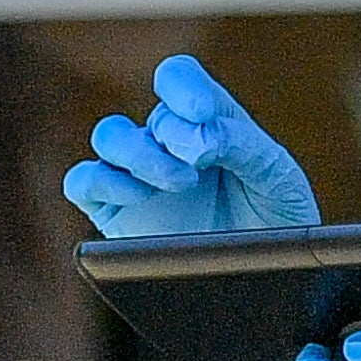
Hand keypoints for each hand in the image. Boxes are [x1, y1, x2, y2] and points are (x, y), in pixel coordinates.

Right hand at [62, 55, 324, 236]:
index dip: (183, 88)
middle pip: (149, 114)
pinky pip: (83, 181)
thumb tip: (199, 136)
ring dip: (140, 154)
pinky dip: (101, 181)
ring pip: (109, 136)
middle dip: (173, 134)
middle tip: (199, 167)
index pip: (178, 78)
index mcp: (208, 121)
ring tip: (179, 184)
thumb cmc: (276, 221)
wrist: (271, 282)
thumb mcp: (277, 176)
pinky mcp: (114, 212)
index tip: (202, 115)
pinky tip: (140, 197)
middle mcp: (167, 143)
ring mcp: (138, 177)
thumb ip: (242, 144)